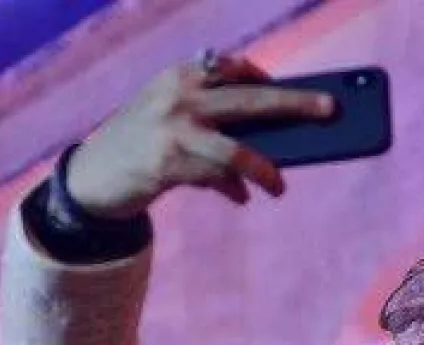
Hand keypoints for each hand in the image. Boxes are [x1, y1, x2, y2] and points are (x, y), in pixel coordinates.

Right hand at [66, 54, 333, 218]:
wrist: (93, 178)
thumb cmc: (143, 147)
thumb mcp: (172, 120)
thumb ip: (213, 123)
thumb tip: (270, 152)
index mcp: (180, 76)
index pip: (233, 68)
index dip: (266, 79)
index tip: (295, 93)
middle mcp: (179, 96)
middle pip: (250, 99)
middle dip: (295, 103)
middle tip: (330, 109)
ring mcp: (174, 130)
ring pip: (237, 150)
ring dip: (265, 170)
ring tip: (279, 187)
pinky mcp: (169, 164)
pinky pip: (218, 179)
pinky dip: (233, 189)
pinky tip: (243, 197)